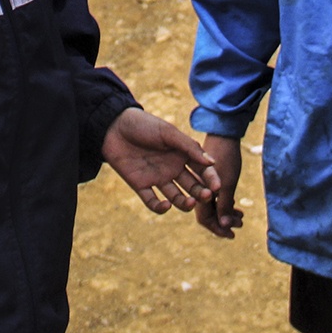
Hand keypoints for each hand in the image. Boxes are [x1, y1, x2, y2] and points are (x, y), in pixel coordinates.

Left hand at [100, 107, 220, 214]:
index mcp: (182, 154)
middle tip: (207, 196)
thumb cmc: (143, 125)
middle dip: (202, 193)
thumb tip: (212, 162)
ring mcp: (157, 178)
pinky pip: (152, 202)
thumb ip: (189, 147)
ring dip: (185, 203)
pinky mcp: (141, 186)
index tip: (218, 186)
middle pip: (192, 186)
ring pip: (176, 197)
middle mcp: (173, 168)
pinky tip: (166, 205)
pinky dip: (160, 207)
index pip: (202, 170)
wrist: (113, 126)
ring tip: (190, 202)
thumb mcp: (168, 133)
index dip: (211, 178)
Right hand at [194, 134, 244, 238]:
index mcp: (197, 190)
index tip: (231, 234)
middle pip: (208, 213)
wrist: (225, 134)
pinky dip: (225, 203)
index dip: (217, 228)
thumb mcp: (227, 182)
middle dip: (223, 222)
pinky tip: (234, 203)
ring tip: (240, 216)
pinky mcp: (209, 179)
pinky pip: (215, 196)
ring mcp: (202, 184)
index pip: (204, 218)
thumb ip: (223, 204)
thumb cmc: (226, 156)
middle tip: (239, 225)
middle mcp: (196, 188)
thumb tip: (223, 224)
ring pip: (212, 205)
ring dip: (226, 213)